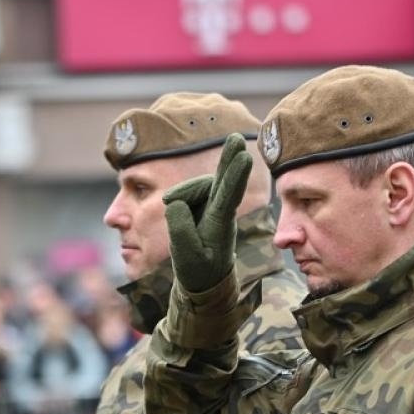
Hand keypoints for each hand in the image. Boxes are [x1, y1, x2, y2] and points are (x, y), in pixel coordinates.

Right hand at [162, 132, 251, 294]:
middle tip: (237, 138)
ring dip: (182, 192)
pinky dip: (180, 195)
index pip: (228, 197)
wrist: (203, 275)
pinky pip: (190, 189)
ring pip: (197, 185)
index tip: (245, 157)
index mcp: (220, 225)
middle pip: (223, 181)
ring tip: (168, 203)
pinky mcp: (206, 200)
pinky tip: (174, 203)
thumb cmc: (198, 269)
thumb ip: (180, 231)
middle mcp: (221, 209)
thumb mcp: (186, 258)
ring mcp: (214, 202)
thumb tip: (175, 203)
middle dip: (228, 160)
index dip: (234, 177)